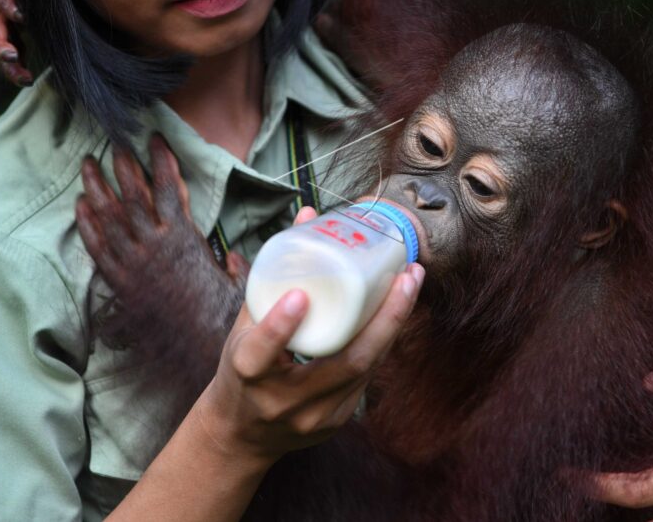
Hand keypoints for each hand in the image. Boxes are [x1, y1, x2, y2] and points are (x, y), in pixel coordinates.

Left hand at [76, 135, 245, 360]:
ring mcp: (134, 264)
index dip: (161, 161)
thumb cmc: (220, 317)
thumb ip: (232, 266)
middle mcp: (155, 246)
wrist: (196, 349)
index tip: (155, 139)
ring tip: (88, 165)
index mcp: (185, 238)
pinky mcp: (119, 283)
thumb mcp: (236, 285)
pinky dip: (87, 225)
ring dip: (97, 187)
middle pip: (134, 195)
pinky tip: (79, 206)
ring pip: (109, 217)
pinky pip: (97, 248)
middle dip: (124, 166)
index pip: (169, 188)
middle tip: (115, 143)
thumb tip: (230, 257)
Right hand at [195, 207, 425, 464]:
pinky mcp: (335, 422)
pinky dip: (381, 340)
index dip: (279, 327)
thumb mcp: (243, 327)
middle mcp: (284, 401)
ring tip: (411, 283)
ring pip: (364, 369)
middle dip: (383, 319)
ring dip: (393, 325)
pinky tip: (397, 310)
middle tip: (405, 276)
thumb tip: (307, 216)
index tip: (298, 295)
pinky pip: (366, 377)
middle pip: (343, 363)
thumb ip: (273, 274)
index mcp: (247, 376)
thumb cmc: (241, 370)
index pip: (260, 354)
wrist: (242, 435)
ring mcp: (315, 417)